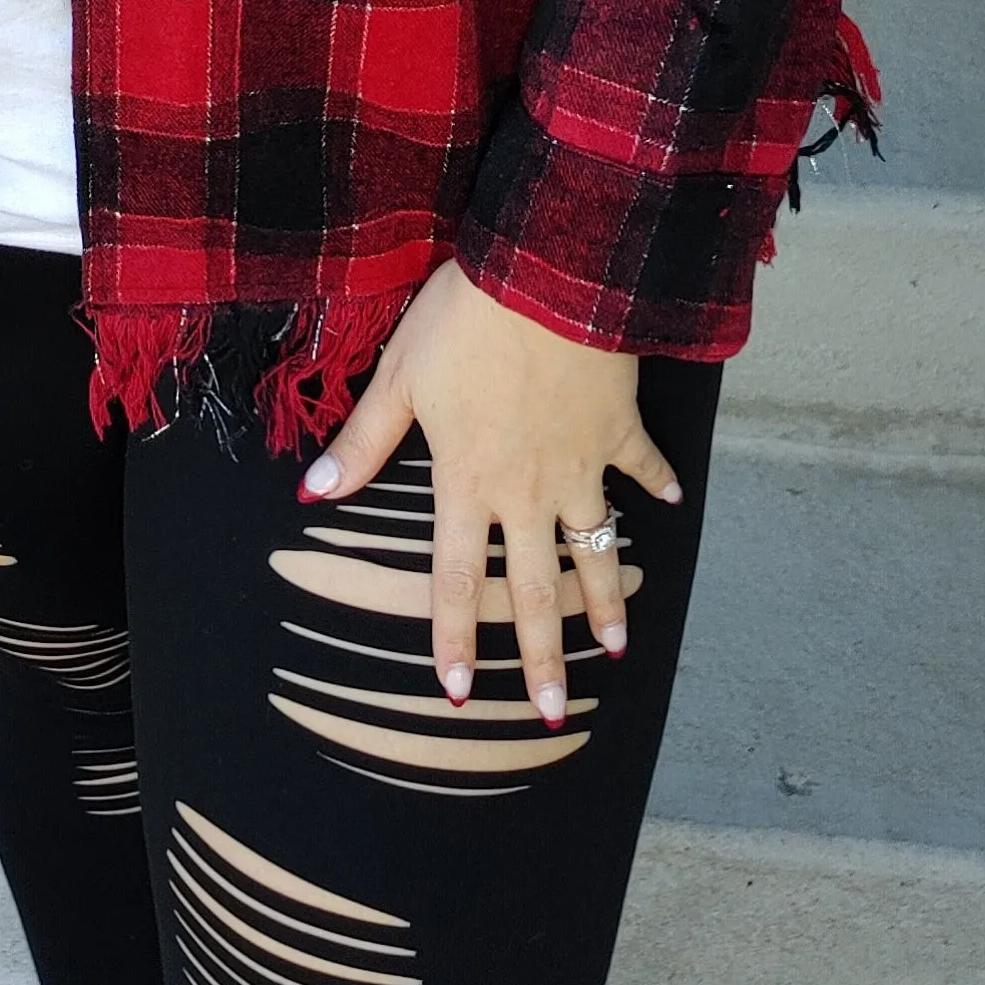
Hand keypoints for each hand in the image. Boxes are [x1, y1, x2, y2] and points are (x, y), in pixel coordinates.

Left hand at [302, 260, 681, 726]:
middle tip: (551, 710)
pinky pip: (642, 466)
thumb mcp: (400, 377)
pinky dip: (657, 484)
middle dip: (543, 657)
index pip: (455, 578)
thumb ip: (363, 441)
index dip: (455, 638)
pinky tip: (672, 504)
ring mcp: (581, 463)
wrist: (549, 274)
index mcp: (467, 481)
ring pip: (594, 548)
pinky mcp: (620, 428)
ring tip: (616, 649)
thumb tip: (312, 495)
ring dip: (604, 600)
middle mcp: (527, 489)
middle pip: (535, 588)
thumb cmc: (464, 320)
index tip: (460, 695)